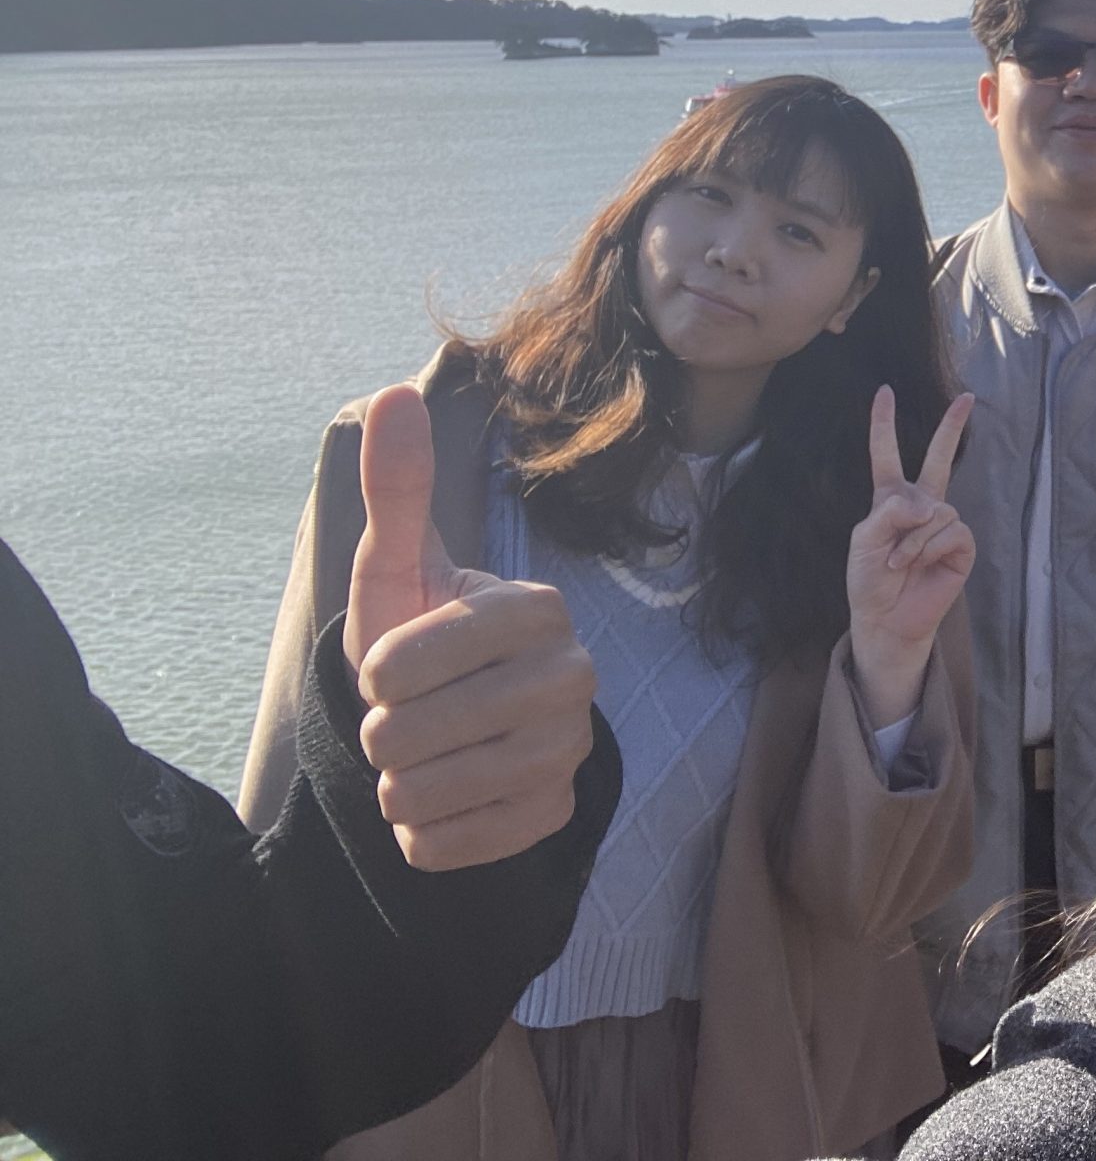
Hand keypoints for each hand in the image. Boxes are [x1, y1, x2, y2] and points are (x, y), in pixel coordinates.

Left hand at [343, 385, 598, 870]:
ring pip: (427, 792)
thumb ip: (397, 490)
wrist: (460, 728)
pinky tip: (442, 802)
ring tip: (419, 760)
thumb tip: (396, 393)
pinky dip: (422, 834)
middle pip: (412, 733)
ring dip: (396, 785)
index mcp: (537, 609)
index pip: (411, 660)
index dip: (378, 671)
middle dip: (380, 734)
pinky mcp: (559, 815)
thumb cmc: (421, 640)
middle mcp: (574, 676)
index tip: (392, 666)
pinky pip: (448, 845)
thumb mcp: (399, 569)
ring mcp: (571, 750)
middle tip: (405, 719)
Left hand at [845, 386, 974, 729]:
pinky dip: (930, 548)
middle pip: (939, 458)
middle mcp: (921, 505)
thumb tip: (928, 504)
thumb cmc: (869, 580)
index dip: (884, 423)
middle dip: (952, 428)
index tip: (885, 391)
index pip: (886, 454)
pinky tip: (920, 565)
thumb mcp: (864, 540)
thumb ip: (890, 512)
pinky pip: (951, 531)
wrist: (886, 619)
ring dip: (913, 539)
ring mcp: (943, 524)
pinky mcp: (961, 546)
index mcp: (890, 499)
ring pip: (937, 510)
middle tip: (969, 397)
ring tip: (899, 563)